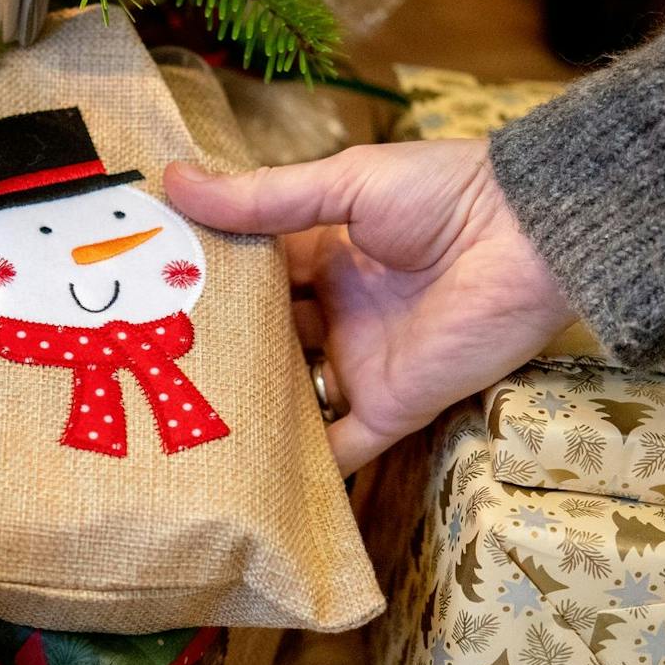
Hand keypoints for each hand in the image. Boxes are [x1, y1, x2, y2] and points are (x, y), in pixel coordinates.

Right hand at [165, 137, 574, 474]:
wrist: (528, 236)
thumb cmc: (442, 194)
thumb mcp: (343, 185)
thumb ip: (261, 198)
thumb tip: (172, 182)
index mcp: (323, 253)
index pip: (249, 277)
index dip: (200, 287)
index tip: (137, 298)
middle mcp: (335, 312)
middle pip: (262, 341)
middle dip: (212, 354)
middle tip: (136, 371)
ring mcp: (358, 363)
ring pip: (289, 396)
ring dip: (243, 411)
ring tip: (167, 430)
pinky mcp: (388, 408)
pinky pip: (338, 449)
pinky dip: (300, 469)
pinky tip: (241, 482)